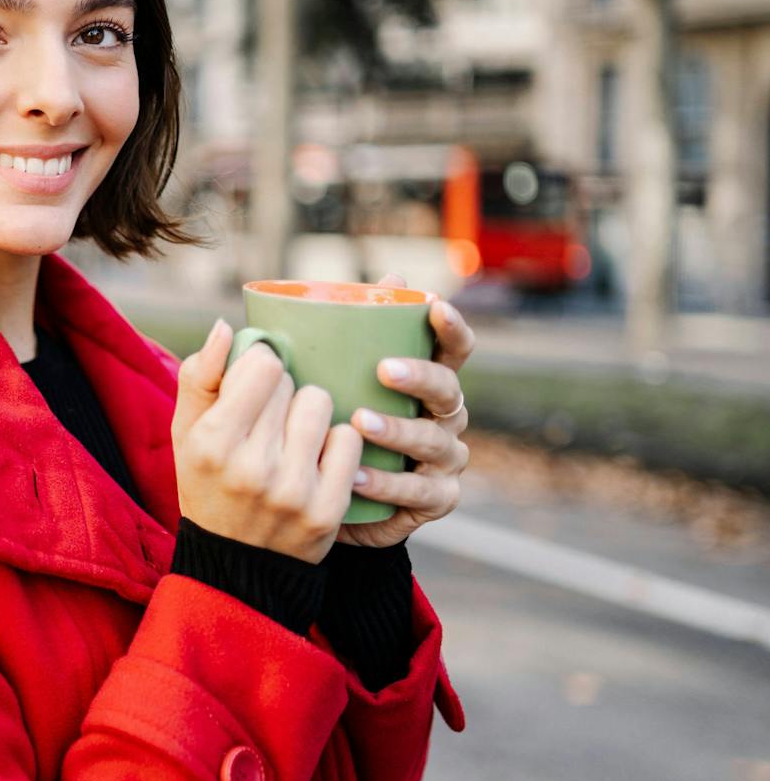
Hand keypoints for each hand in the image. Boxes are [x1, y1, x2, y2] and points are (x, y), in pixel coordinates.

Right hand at [172, 317, 365, 564]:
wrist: (233, 565)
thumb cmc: (208, 484)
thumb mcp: (185, 433)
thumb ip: (200, 376)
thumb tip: (228, 327)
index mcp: (211, 443)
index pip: (262, 366)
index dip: (259, 369)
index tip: (253, 388)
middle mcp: (251, 467)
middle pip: (292, 384)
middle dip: (281, 394)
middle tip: (268, 423)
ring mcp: (293, 490)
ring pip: (322, 405)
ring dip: (311, 412)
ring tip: (294, 436)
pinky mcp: (327, 510)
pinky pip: (349, 440)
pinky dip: (336, 443)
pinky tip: (317, 459)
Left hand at [336, 273, 475, 547]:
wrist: (327, 499)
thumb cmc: (336, 427)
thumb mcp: (335, 383)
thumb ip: (349, 340)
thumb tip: (379, 281)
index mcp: (428, 383)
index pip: (453, 350)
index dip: (451, 327)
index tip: (434, 304)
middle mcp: (445, 418)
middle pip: (448, 391)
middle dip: (420, 377)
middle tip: (384, 369)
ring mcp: (445, 460)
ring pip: (433, 441)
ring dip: (397, 430)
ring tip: (360, 423)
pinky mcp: (436, 499)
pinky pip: (417, 491)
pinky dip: (387, 484)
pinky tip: (355, 477)